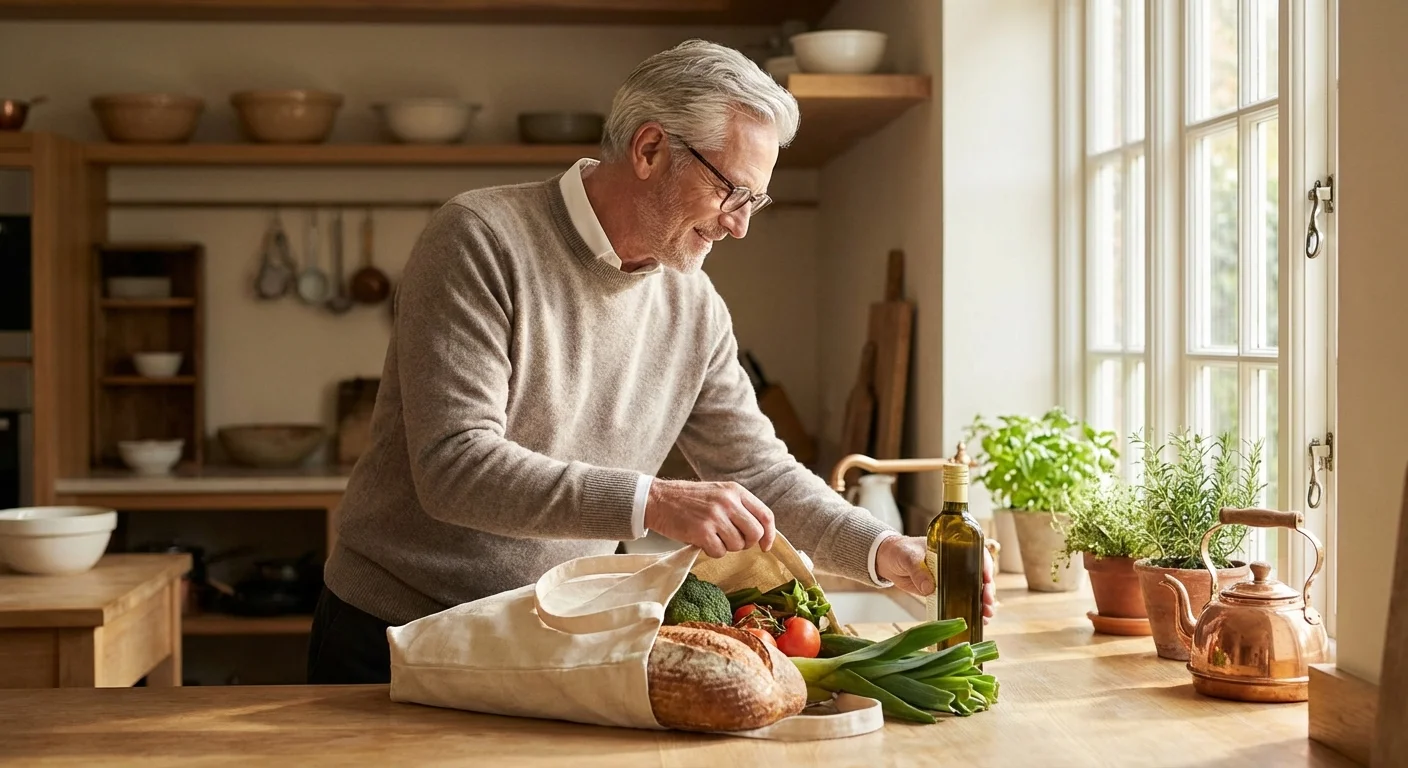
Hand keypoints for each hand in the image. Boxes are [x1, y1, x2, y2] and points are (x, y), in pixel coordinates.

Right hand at [643, 479, 776, 558]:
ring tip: (712, 537)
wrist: (658, 499)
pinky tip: (702, 541)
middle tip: (732, 541)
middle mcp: (728, 502)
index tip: (765, 546)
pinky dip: (712, 551)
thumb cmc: (688, 499)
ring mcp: (715, 516)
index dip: (770, 535)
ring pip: (738, 545)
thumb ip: (738, 507)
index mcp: (735, 491)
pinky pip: (719, 552)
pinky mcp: (702, 531)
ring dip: (727, 547)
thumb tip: (759, 532)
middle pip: (755, 533)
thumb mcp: (718, 492)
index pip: (765, 515)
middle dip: (747, 543)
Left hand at [876, 536, 996, 624]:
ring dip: (982, 602)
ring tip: (986, 615)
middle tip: (987, 602)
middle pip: (979, 575)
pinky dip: (969, 610)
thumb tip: (929, 588)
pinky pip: (960, 601)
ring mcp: (951, 579)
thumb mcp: (909, 557)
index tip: (987, 578)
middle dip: (987, 589)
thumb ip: (918, 570)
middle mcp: (956, 563)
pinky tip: (978, 620)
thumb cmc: (900, 551)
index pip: (976, 553)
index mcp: (952, 548)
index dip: (985, 564)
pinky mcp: (943, 592)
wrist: (887, 561)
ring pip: (973, 590)